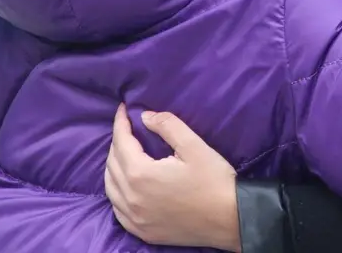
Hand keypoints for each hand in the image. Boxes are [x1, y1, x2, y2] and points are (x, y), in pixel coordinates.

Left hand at [105, 104, 240, 250]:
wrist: (230, 219)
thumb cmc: (214, 180)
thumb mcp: (194, 146)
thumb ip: (168, 126)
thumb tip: (145, 117)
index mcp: (141, 174)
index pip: (121, 142)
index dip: (120, 122)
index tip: (123, 108)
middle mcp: (131, 198)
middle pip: (112, 164)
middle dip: (117, 142)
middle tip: (128, 128)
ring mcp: (135, 218)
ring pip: (110, 188)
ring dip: (114, 166)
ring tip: (125, 152)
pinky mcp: (142, 232)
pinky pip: (117, 210)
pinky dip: (116, 193)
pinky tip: (125, 185)